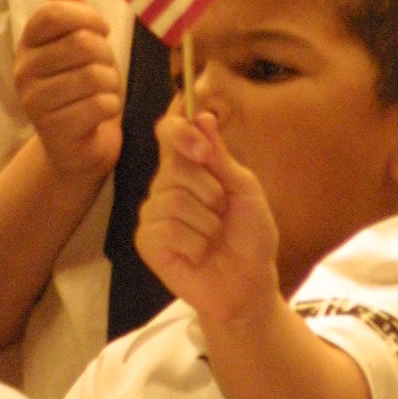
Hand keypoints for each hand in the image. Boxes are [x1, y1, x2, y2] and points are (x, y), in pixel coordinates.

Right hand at [14, 0, 122, 180]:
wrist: (78, 147)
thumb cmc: (82, 90)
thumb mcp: (81, 47)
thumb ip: (74, 14)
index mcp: (28, 44)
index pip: (52, 13)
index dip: (86, 16)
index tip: (101, 29)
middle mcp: (23, 70)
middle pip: (80, 43)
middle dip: (106, 56)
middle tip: (105, 70)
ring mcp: (34, 101)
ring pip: (93, 75)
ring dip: (110, 84)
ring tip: (103, 92)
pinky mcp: (52, 129)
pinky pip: (98, 104)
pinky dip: (111, 107)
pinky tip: (101, 113)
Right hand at [135, 110, 280, 326]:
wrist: (250, 282)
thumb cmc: (249, 236)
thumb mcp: (246, 191)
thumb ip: (221, 157)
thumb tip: (202, 116)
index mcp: (188, 168)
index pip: (168, 132)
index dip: (179, 132)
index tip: (202, 150)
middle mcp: (165, 186)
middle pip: (175, 168)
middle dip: (211, 193)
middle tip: (222, 214)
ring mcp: (153, 215)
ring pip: (174, 201)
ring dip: (207, 224)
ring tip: (213, 238)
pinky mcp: (147, 242)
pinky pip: (169, 231)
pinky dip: (196, 244)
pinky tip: (199, 255)